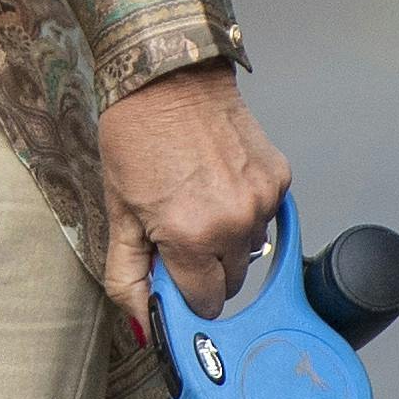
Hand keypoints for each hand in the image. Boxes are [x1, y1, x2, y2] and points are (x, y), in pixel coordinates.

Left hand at [95, 66, 290, 321]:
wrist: (169, 76)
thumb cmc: (136, 136)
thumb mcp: (118, 211)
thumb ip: (128, 275)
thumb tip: (143, 323)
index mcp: (190, 236)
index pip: (204, 303)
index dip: (186, 295)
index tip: (174, 277)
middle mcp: (234, 223)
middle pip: (231, 283)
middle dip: (206, 270)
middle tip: (179, 233)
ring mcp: (262, 200)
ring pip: (252, 252)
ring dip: (228, 242)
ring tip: (199, 202)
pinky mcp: (279, 179)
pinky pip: (266, 218)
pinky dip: (246, 211)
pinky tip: (220, 182)